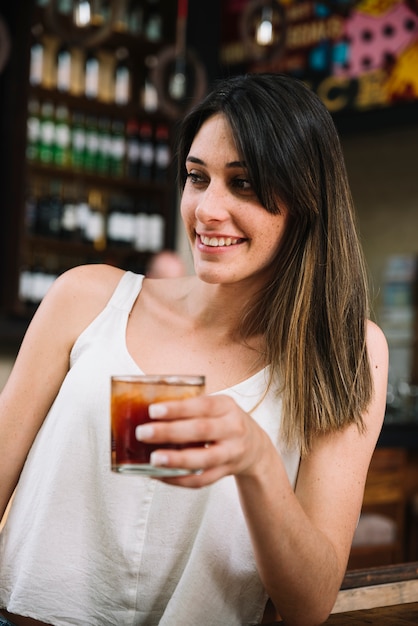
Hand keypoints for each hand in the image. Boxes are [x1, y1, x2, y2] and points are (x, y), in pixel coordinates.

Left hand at [135, 394, 270, 486]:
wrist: (255, 447)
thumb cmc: (224, 421)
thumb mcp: (217, 406)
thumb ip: (191, 406)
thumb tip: (147, 410)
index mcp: (227, 407)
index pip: (202, 405)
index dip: (178, 408)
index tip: (153, 410)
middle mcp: (232, 429)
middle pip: (201, 431)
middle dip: (169, 432)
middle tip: (143, 433)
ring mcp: (231, 453)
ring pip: (203, 459)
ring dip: (176, 460)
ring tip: (153, 459)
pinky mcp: (225, 473)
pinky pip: (201, 480)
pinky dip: (178, 479)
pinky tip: (159, 475)